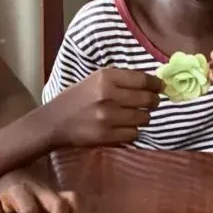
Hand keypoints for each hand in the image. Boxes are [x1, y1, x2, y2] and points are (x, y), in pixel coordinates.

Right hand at [42, 67, 161, 148]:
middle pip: (147, 100)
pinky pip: (134, 134)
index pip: (143, 80)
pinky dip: (132, 131)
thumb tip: (151, 83)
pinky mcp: (106, 135)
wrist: (52, 123)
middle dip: (153, 102)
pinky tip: (123, 128)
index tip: (160, 87)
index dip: (156, 84)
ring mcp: (108, 117)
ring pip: (143, 118)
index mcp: (105, 77)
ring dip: (142, 118)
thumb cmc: (75, 99)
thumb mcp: (94, 80)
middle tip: (150, 103)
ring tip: (133, 116)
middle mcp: (108, 95)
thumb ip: (120, 80)